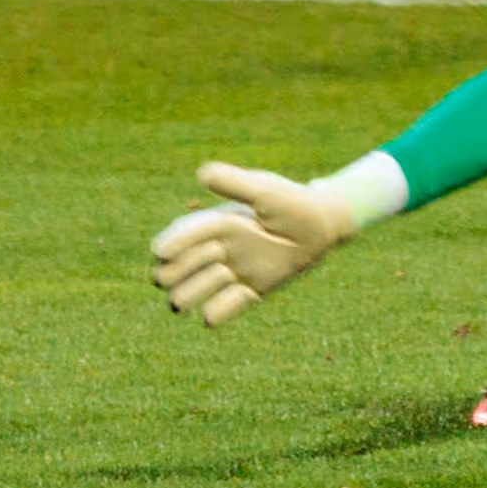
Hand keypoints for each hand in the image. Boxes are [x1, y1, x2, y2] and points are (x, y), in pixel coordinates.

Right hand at [148, 162, 356, 326]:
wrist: (324, 226)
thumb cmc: (294, 203)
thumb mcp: (265, 190)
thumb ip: (235, 183)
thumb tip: (202, 174)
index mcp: (213, 226)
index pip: (174, 241)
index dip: (168, 246)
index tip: (162, 251)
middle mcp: (214, 252)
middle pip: (167, 273)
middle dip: (173, 272)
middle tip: (209, 259)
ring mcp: (229, 274)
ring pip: (183, 297)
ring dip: (191, 293)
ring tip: (218, 279)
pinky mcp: (247, 293)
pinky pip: (216, 313)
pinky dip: (218, 311)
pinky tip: (239, 294)